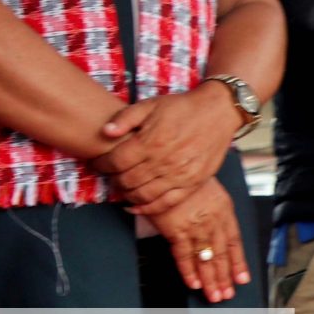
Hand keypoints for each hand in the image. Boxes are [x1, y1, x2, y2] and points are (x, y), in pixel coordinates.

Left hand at [96, 84, 238, 217]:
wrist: (216, 113)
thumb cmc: (181, 108)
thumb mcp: (150, 105)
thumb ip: (125, 118)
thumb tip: (105, 132)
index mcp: (150, 142)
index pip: (116, 161)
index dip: (102, 165)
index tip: (97, 163)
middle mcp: (164, 162)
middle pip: (127, 181)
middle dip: (112, 180)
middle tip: (108, 176)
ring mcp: (179, 176)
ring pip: (144, 195)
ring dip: (127, 195)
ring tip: (120, 189)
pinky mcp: (192, 184)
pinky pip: (167, 203)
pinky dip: (148, 209)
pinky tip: (136, 206)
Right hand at [155, 177, 250, 301]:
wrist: (169, 165)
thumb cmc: (185, 175)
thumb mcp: (207, 186)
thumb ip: (211, 207)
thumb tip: (213, 223)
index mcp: (223, 211)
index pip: (235, 242)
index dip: (238, 263)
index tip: (241, 278)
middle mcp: (213, 222)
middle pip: (221, 255)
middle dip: (224, 277)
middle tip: (226, 294)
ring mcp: (195, 227)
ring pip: (206, 259)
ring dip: (210, 279)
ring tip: (213, 295)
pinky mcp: (176, 230)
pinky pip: (183, 255)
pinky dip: (188, 270)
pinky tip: (193, 282)